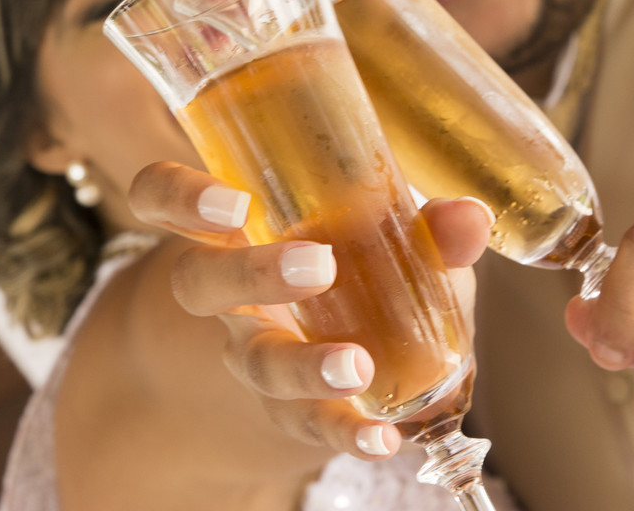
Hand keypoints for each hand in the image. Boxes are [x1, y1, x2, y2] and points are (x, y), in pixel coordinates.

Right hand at [128, 160, 491, 458]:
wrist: (297, 365)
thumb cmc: (340, 270)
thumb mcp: (372, 236)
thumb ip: (422, 226)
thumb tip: (469, 216)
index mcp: (232, 227)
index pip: (164, 197)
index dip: (179, 196)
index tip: (230, 200)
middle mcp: (229, 292)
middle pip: (201, 280)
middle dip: (251, 272)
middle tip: (315, 265)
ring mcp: (254, 355)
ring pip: (256, 361)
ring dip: (306, 365)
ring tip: (355, 366)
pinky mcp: (289, 410)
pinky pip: (307, 424)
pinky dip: (348, 431)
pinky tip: (383, 436)